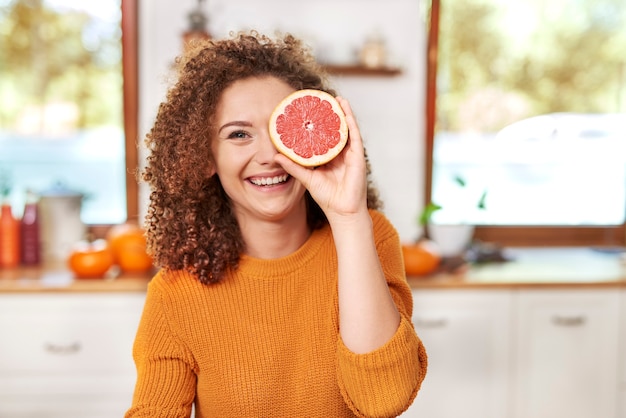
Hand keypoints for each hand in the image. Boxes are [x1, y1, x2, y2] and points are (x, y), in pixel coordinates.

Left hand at [273, 97, 368, 220]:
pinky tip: (345, 110)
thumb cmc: (327, 197)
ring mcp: (350, 154)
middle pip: (335, 130)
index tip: (310, 111)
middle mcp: (340, 154)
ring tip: (336, 98)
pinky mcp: (358, 156)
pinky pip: (354, 135)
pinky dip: (350, 121)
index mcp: (329, 158)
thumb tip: (276, 156)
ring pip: (346, 129)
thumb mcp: (307, 178)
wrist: (342, 211)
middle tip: (322, 100)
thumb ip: (293, 166)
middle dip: (331, 115)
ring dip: (343, 113)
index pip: (323, 137)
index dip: (318, 124)